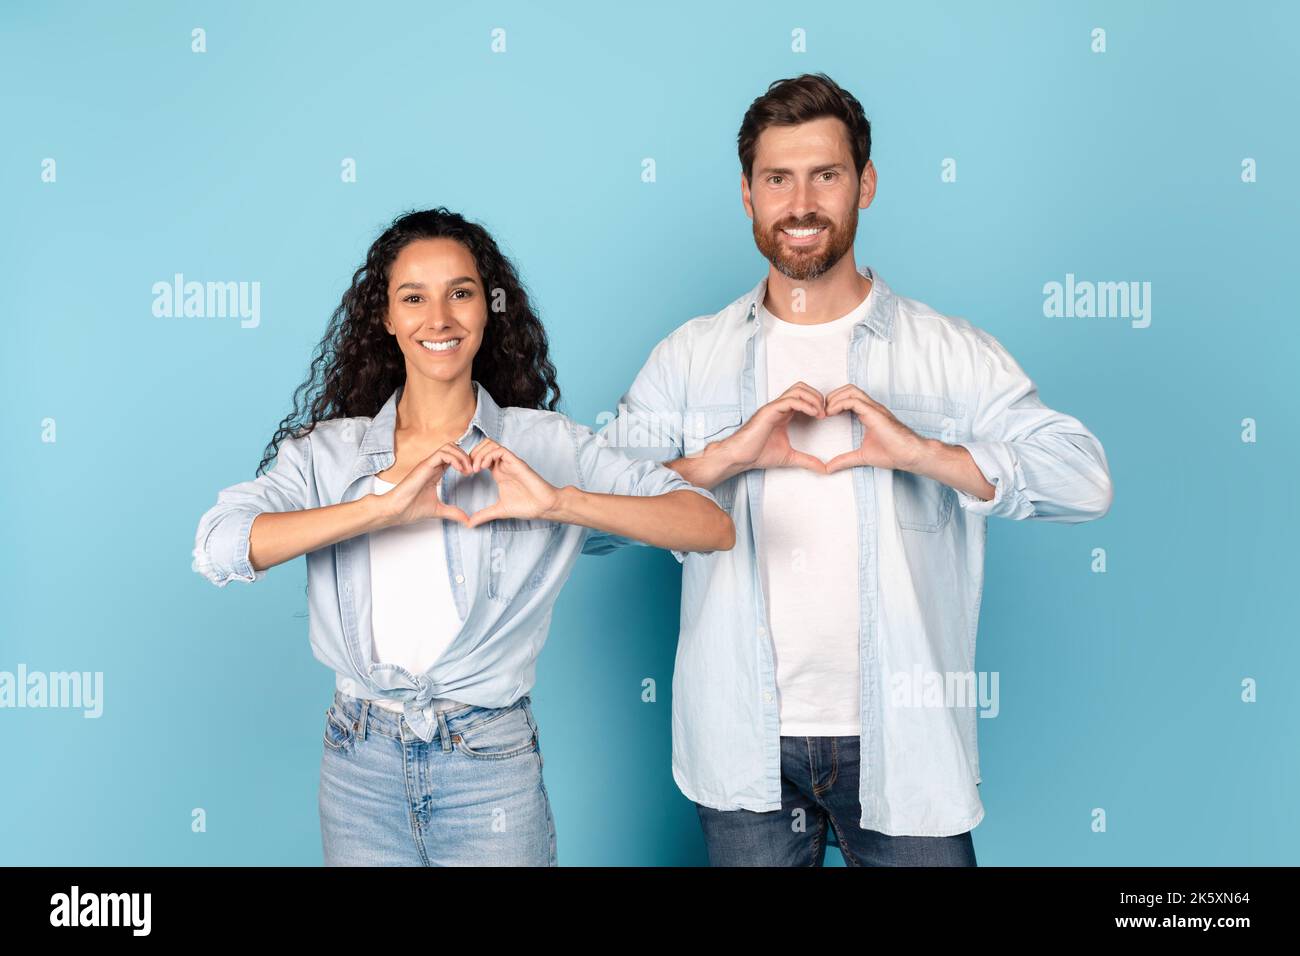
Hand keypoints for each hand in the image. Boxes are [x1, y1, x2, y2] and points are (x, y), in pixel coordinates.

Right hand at [377, 443, 473, 526]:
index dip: (465, 462)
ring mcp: (428, 464)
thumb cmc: (410, 508)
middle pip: (453, 447)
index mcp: (435, 472)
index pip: (453, 457)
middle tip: (472, 470)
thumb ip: (453, 512)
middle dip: (466, 456)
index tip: (472, 474)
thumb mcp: (438, 510)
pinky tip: (460, 470)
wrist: (396, 510)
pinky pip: (442, 453)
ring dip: (462, 456)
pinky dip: (455, 458)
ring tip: (467, 470)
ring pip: (449, 447)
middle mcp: (432, 465)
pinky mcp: (424, 465)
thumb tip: (467, 520)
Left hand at [465, 438, 562, 527]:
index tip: (464, 474)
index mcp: (498, 472)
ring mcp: (510, 462)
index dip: (470, 461)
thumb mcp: (498, 511)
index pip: (481, 456)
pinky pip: (500, 450)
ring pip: (491, 444)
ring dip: (479, 453)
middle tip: (467, 469)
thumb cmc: (526, 506)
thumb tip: (469, 524)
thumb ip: (484, 515)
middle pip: (484, 446)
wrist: (543, 506)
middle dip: (472, 454)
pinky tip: (483, 467)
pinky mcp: (517, 462)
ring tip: (475, 468)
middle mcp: (503, 464)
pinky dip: (488, 455)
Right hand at [713, 382, 828, 474]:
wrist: (741, 457)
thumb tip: (824, 469)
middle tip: (825, 412)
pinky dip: (805, 404)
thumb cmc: (758, 454)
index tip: (826, 417)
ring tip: (820, 413)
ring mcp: (774, 407)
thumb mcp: (790, 457)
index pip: (804, 396)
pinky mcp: (770, 410)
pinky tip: (813, 414)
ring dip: (813, 399)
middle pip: (802, 387)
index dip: (818, 403)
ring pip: (798, 390)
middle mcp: (779, 407)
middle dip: (818, 396)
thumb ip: (807, 461)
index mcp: (784, 413)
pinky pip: (790, 400)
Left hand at [823, 385, 931, 473]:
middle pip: (848, 389)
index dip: (834, 402)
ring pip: (850, 391)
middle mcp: (872, 407)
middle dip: (832, 396)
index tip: (823, 415)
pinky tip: (831, 413)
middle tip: (821, 410)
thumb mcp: (862, 457)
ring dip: (834, 398)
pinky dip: (839, 404)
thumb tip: (829, 468)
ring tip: (825, 411)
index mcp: (869, 413)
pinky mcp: (875, 413)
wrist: (910, 455)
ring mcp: (874, 408)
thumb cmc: (893, 454)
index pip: (849, 397)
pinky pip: (854, 401)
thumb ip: (844, 460)